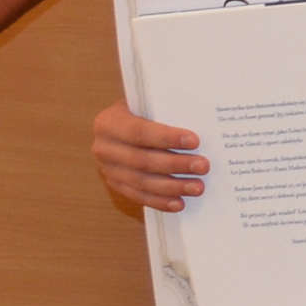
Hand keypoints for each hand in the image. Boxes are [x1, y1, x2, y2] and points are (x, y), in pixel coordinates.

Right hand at [93, 98, 204, 214]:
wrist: (122, 124)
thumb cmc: (142, 111)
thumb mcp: (147, 103)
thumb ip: (164, 109)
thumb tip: (198, 122)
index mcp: (108, 122)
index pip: (139, 132)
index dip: (166, 138)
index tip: (194, 141)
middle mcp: (103, 147)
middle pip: (142, 160)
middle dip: (175, 164)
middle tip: (202, 166)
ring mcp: (108, 169)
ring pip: (142, 182)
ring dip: (172, 187)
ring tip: (197, 187)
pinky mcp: (116, 185)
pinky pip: (139, 196)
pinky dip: (160, 201)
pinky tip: (180, 203)